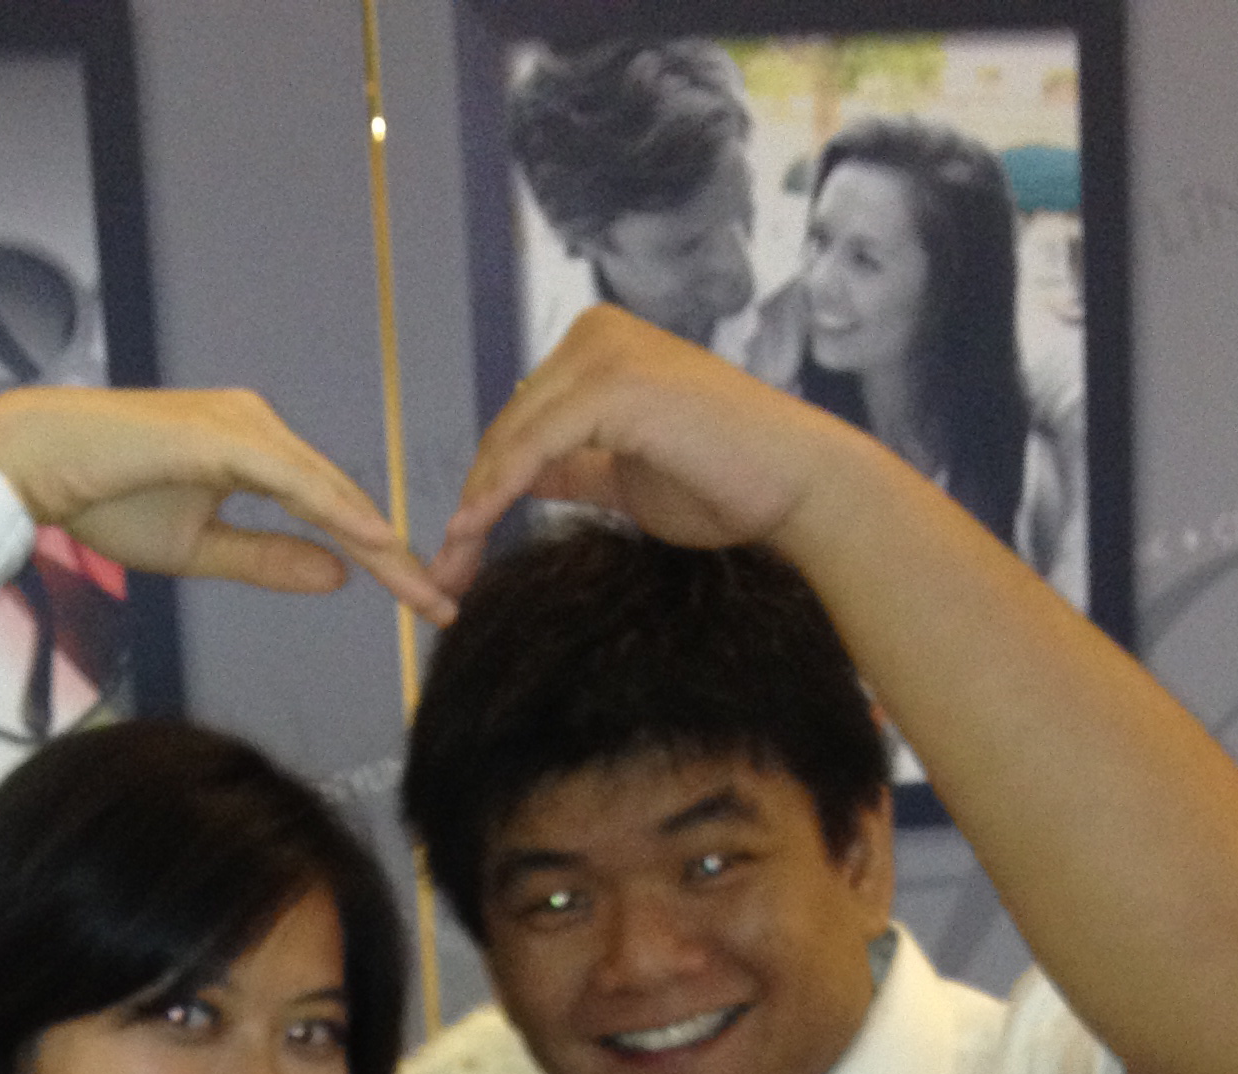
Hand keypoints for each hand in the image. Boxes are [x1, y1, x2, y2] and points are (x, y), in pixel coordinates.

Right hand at [0, 384, 451, 621]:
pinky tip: (372, 545)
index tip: (423, 604)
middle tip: (443, 607)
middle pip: (343, 500)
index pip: (332, 512)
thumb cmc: (104, 500)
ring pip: (329, 490)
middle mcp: (258, 427)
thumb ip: (268, 560)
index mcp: (255, 451)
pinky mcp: (223, 434)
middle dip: (394, 559)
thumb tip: (336, 577)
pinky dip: (336, 513)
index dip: (380, 562)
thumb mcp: (200, 549)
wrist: (36, 465)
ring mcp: (243, 424)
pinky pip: (294, 479)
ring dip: (377, 542)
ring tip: (422, 588)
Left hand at [432, 306, 861, 594]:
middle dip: (472, 502)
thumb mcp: (625, 477)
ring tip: (451, 570)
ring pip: (513, 437)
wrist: (795, 487)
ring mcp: (605, 352)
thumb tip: (520, 479)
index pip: (522, 422)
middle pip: (508, 428)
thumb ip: (573, 468)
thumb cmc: (726, 486)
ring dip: (476, 506)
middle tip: (442, 575)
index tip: (459, 553)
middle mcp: (595, 336)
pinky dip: (499, 491)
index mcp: (598, 349)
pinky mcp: (613, 384)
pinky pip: (535, 445)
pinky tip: (475, 533)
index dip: (486, 488)